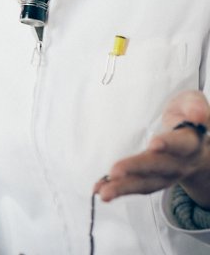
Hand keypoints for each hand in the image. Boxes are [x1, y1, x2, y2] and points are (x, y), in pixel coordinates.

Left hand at [95, 90, 209, 206]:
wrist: (196, 139)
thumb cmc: (188, 114)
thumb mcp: (192, 103)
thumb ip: (195, 106)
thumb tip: (197, 115)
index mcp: (190, 142)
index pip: (181, 144)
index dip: (168, 144)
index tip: (153, 144)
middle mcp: (180, 162)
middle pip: (158, 167)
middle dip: (136, 169)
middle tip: (114, 172)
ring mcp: (166, 174)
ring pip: (146, 183)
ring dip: (124, 188)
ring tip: (103, 192)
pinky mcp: (151, 178)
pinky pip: (136, 186)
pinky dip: (118, 189)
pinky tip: (99, 189)